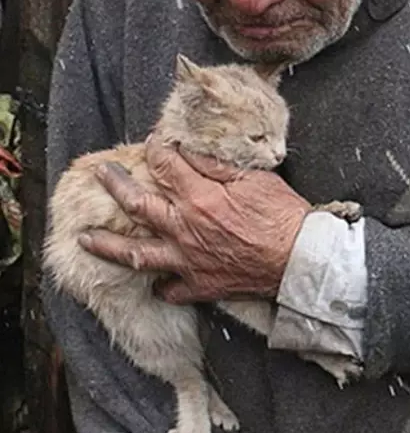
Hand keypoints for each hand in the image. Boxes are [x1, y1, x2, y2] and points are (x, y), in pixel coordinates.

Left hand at [78, 133, 310, 303]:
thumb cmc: (284, 216)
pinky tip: (153, 281)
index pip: (165, 165)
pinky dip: (159, 286)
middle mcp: (184, 228)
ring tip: (86, 238)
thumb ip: (217, 165)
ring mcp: (188, 260)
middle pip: (137, 204)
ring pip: (136, 254)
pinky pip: (169, 290)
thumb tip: (188, 151)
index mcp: (199, 197)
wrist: (300, 260)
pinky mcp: (200, 285)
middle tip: (101, 174)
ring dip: (107, 245)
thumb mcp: (255, 178)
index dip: (155, 149)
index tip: (152, 143)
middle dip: (115, 185)